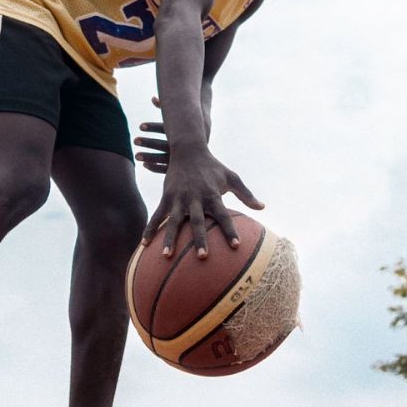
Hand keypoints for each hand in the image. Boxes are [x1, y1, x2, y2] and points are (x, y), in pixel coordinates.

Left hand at [133, 96, 210, 172]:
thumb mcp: (182, 118)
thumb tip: (153, 97)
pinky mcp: (182, 168)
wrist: (206, 148)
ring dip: (149, 157)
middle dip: (148, 142)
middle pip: (164, 144)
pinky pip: (167, 170)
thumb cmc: (190, 130)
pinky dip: (155, 167)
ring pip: (164, 159)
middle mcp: (185, 146)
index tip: (140, 126)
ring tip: (136, 155)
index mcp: (185, 132)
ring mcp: (184, 158)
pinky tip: (145, 165)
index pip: (167, 128)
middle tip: (134, 140)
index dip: (153, 127)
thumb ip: (167, 108)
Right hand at [139, 141, 263, 259]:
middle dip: (200, 239)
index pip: (224, 216)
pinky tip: (144, 244)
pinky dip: (151, 229)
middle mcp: (195, 199)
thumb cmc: (212, 166)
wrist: (188, 149)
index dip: (230, 231)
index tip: (236, 246)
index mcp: (212, 195)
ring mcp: (179, 199)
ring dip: (170, 239)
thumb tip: (262, 207)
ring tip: (166, 256)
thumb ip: (246, 194)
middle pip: (199, 222)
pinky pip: (157, 216)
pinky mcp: (166, 197)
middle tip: (203, 257)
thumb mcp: (231, 177)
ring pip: (174, 222)